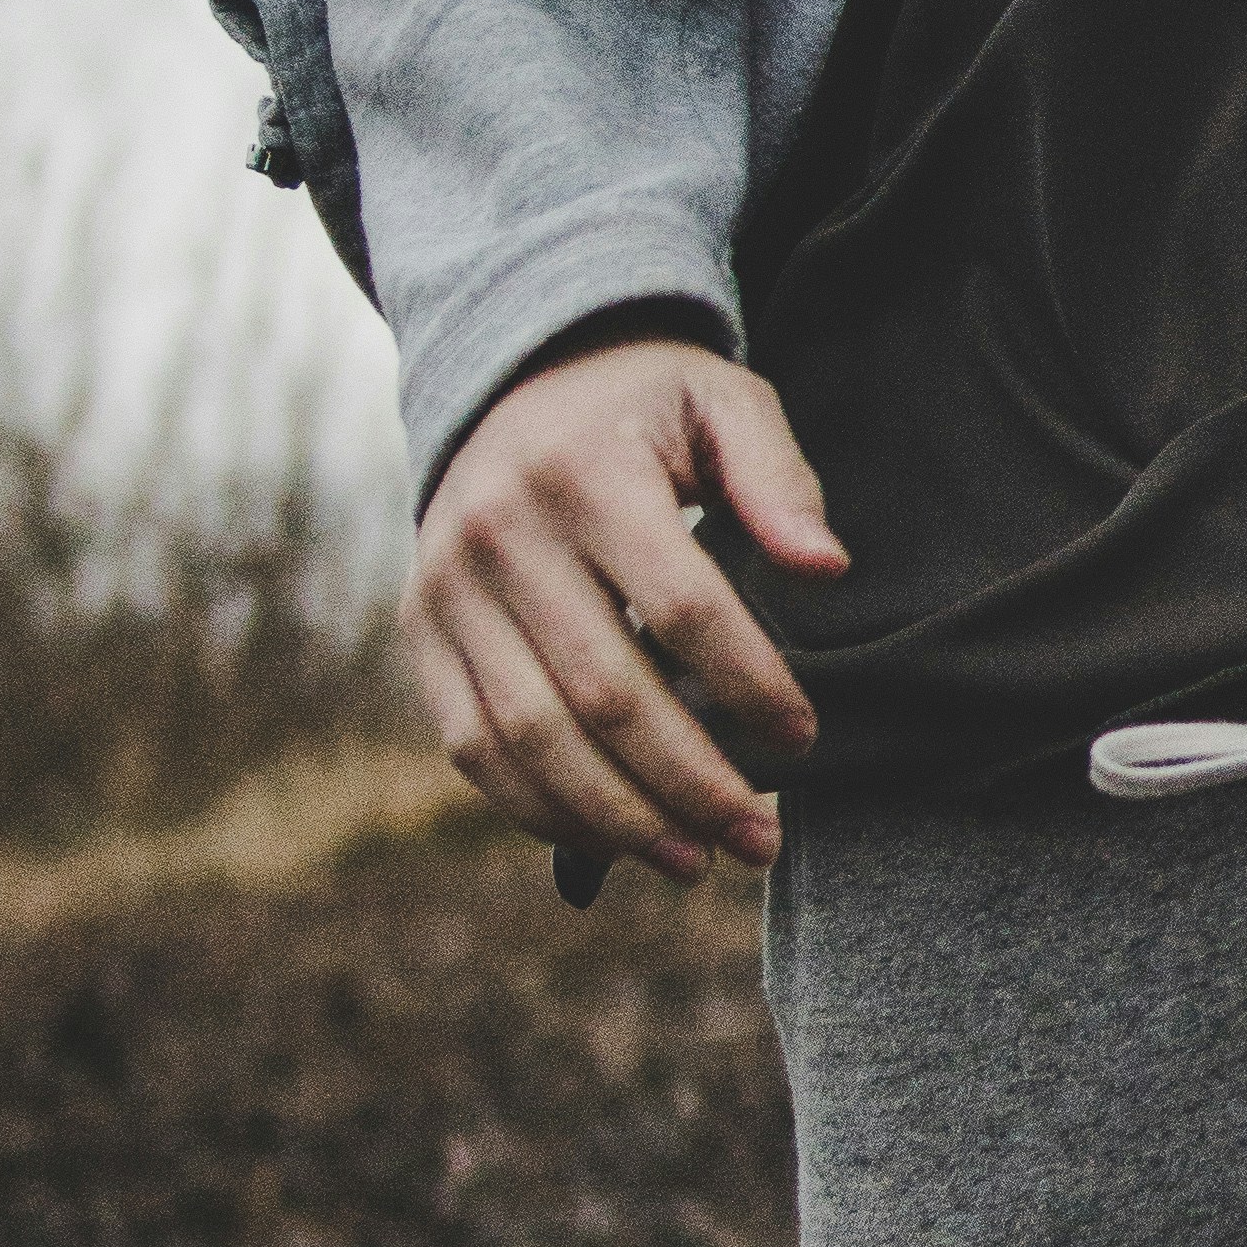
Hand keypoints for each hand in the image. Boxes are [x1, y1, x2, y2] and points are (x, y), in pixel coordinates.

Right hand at [404, 341, 840, 884]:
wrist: (514, 384)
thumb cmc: (645, 406)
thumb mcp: (723, 402)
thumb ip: (779, 478)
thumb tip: (825, 569)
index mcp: (585, 471)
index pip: (681, 605)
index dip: (750, 684)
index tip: (805, 737)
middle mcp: (499, 534)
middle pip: (605, 692)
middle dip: (692, 781)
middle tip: (763, 840)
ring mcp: (447, 590)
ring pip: (533, 737)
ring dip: (619, 819)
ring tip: (699, 863)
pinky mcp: (420, 634)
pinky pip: (473, 746)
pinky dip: (542, 809)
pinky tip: (614, 843)